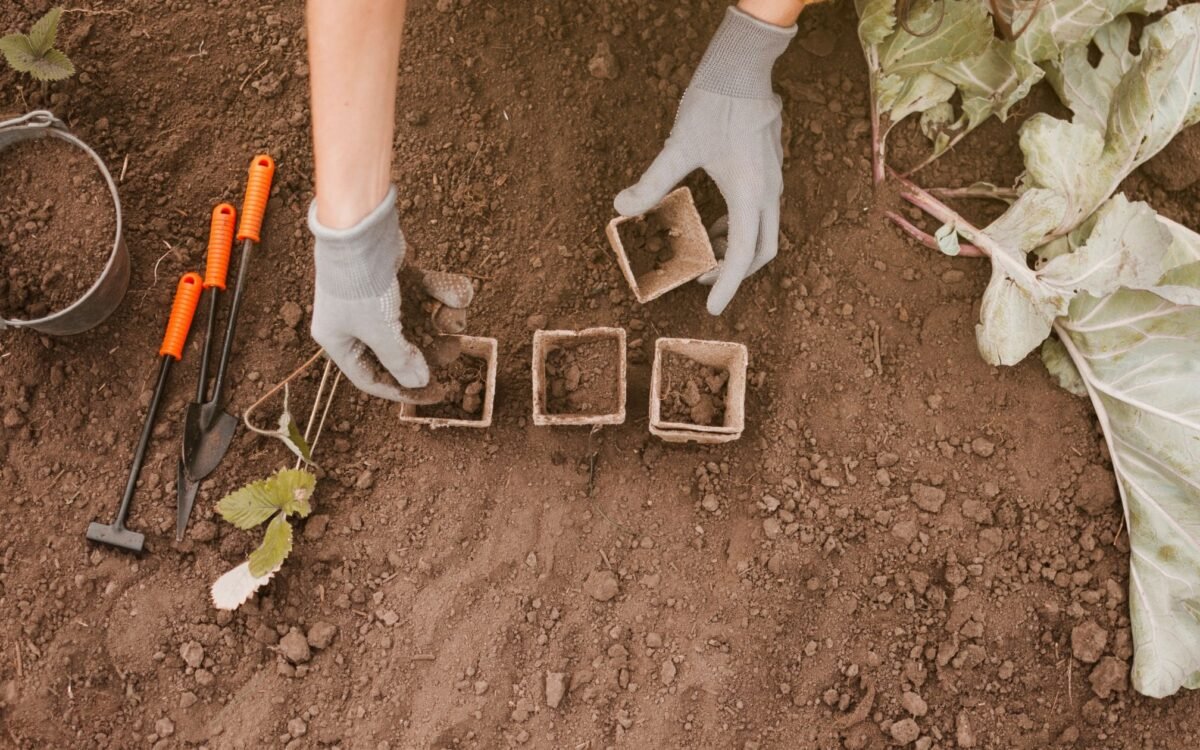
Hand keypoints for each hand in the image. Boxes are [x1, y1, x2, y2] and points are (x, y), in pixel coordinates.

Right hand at [309, 187, 472, 400]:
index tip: (438, 392)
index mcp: (340, 341)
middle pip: (400, 348)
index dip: (405, 390)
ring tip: (459, 319)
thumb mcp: (380, 332)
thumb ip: (400, 360)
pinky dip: (443, 292)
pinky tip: (462, 294)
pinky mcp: (395, 273)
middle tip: (455, 349)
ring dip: (442, 320)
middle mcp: (356, 320)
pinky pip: (423, 291)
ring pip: (416, 318)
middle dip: (431, 349)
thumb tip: (418, 383)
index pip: (372, 378)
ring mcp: (376, 295)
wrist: (360, 229)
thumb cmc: (360, 286)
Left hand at [614, 7, 795, 314]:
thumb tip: (621, 207)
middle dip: (735, 272)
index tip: (712, 309)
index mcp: (750, 193)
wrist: (744, 66)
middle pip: (763, 250)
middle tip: (702, 280)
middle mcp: (768, 192)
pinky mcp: (770, 169)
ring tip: (705, 255)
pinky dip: (742, 226)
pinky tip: (717, 222)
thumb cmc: (716, 102)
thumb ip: (652, 181)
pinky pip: (762, 212)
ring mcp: (773, 180)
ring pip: (765, 231)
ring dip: (739, 249)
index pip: (742, 255)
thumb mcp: (679, 145)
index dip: (727, 285)